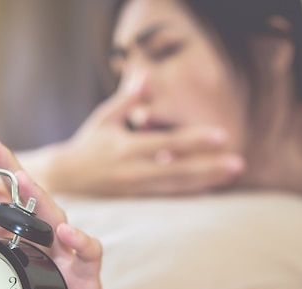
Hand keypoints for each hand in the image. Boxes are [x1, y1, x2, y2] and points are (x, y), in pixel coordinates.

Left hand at [0, 135, 122, 288]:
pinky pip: (87, 253)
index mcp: (30, 236)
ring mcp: (70, 251)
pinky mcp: (88, 273)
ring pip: (56, 216)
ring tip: (21, 177)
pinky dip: (78, 241)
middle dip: (7, 166)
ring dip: (39, 196)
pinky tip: (66, 231)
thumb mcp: (23, 274)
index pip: (4, 200)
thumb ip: (7, 248)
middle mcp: (51, 236)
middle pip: (29, 195)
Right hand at [17, 87, 244, 195]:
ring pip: (177, 185)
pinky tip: (209, 187)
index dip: (195, 139)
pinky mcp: (137, 200)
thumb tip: (144, 74)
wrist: (63, 180)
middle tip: (238, 163)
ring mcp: (137, 188)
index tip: (221, 136)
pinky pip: (168, 196)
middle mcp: (134, 170)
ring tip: (230, 173)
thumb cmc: (86, 145)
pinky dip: (189, 191)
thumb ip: (128, 99)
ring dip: (206, 180)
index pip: (168, 143)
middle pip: (179, 169)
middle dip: (210, 166)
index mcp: (128, 147)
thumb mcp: (105, 119)